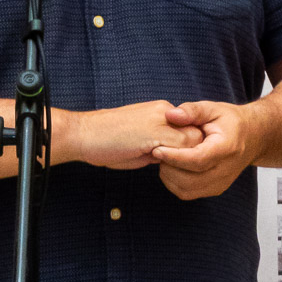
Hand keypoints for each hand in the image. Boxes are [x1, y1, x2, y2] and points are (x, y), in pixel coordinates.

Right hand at [59, 100, 199, 170]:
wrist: (84, 134)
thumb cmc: (107, 140)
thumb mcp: (140, 140)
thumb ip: (160, 144)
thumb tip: (176, 157)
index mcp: (160, 110)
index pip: (191, 127)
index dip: (191, 147)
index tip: (183, 161)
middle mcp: (164, 112)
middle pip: (197, 132)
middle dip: (194, 152)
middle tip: (184, 169)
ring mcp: (161, 121)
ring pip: (194, 141)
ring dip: (188, 159)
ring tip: (175, 170)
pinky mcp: (156, 133)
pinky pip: (183, 150)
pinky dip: (180, 162)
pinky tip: (166, 170)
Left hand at [151, 100, 260, 199]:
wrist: (252, 137)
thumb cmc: (230, 122)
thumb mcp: (212, 108)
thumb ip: (192, 111)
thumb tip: (170, 115)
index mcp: (226, 148)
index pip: (198, 159)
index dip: (175, 157)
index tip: (157, 149)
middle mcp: (225, 170)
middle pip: (190, 179)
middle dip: (168, 167)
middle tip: (158, 150)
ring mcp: (221, 183)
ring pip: (186, 190)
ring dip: (169, 176)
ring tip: (165, 158)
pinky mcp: (215, 189)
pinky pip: (188, 193)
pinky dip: (174, 183)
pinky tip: (171, 167)